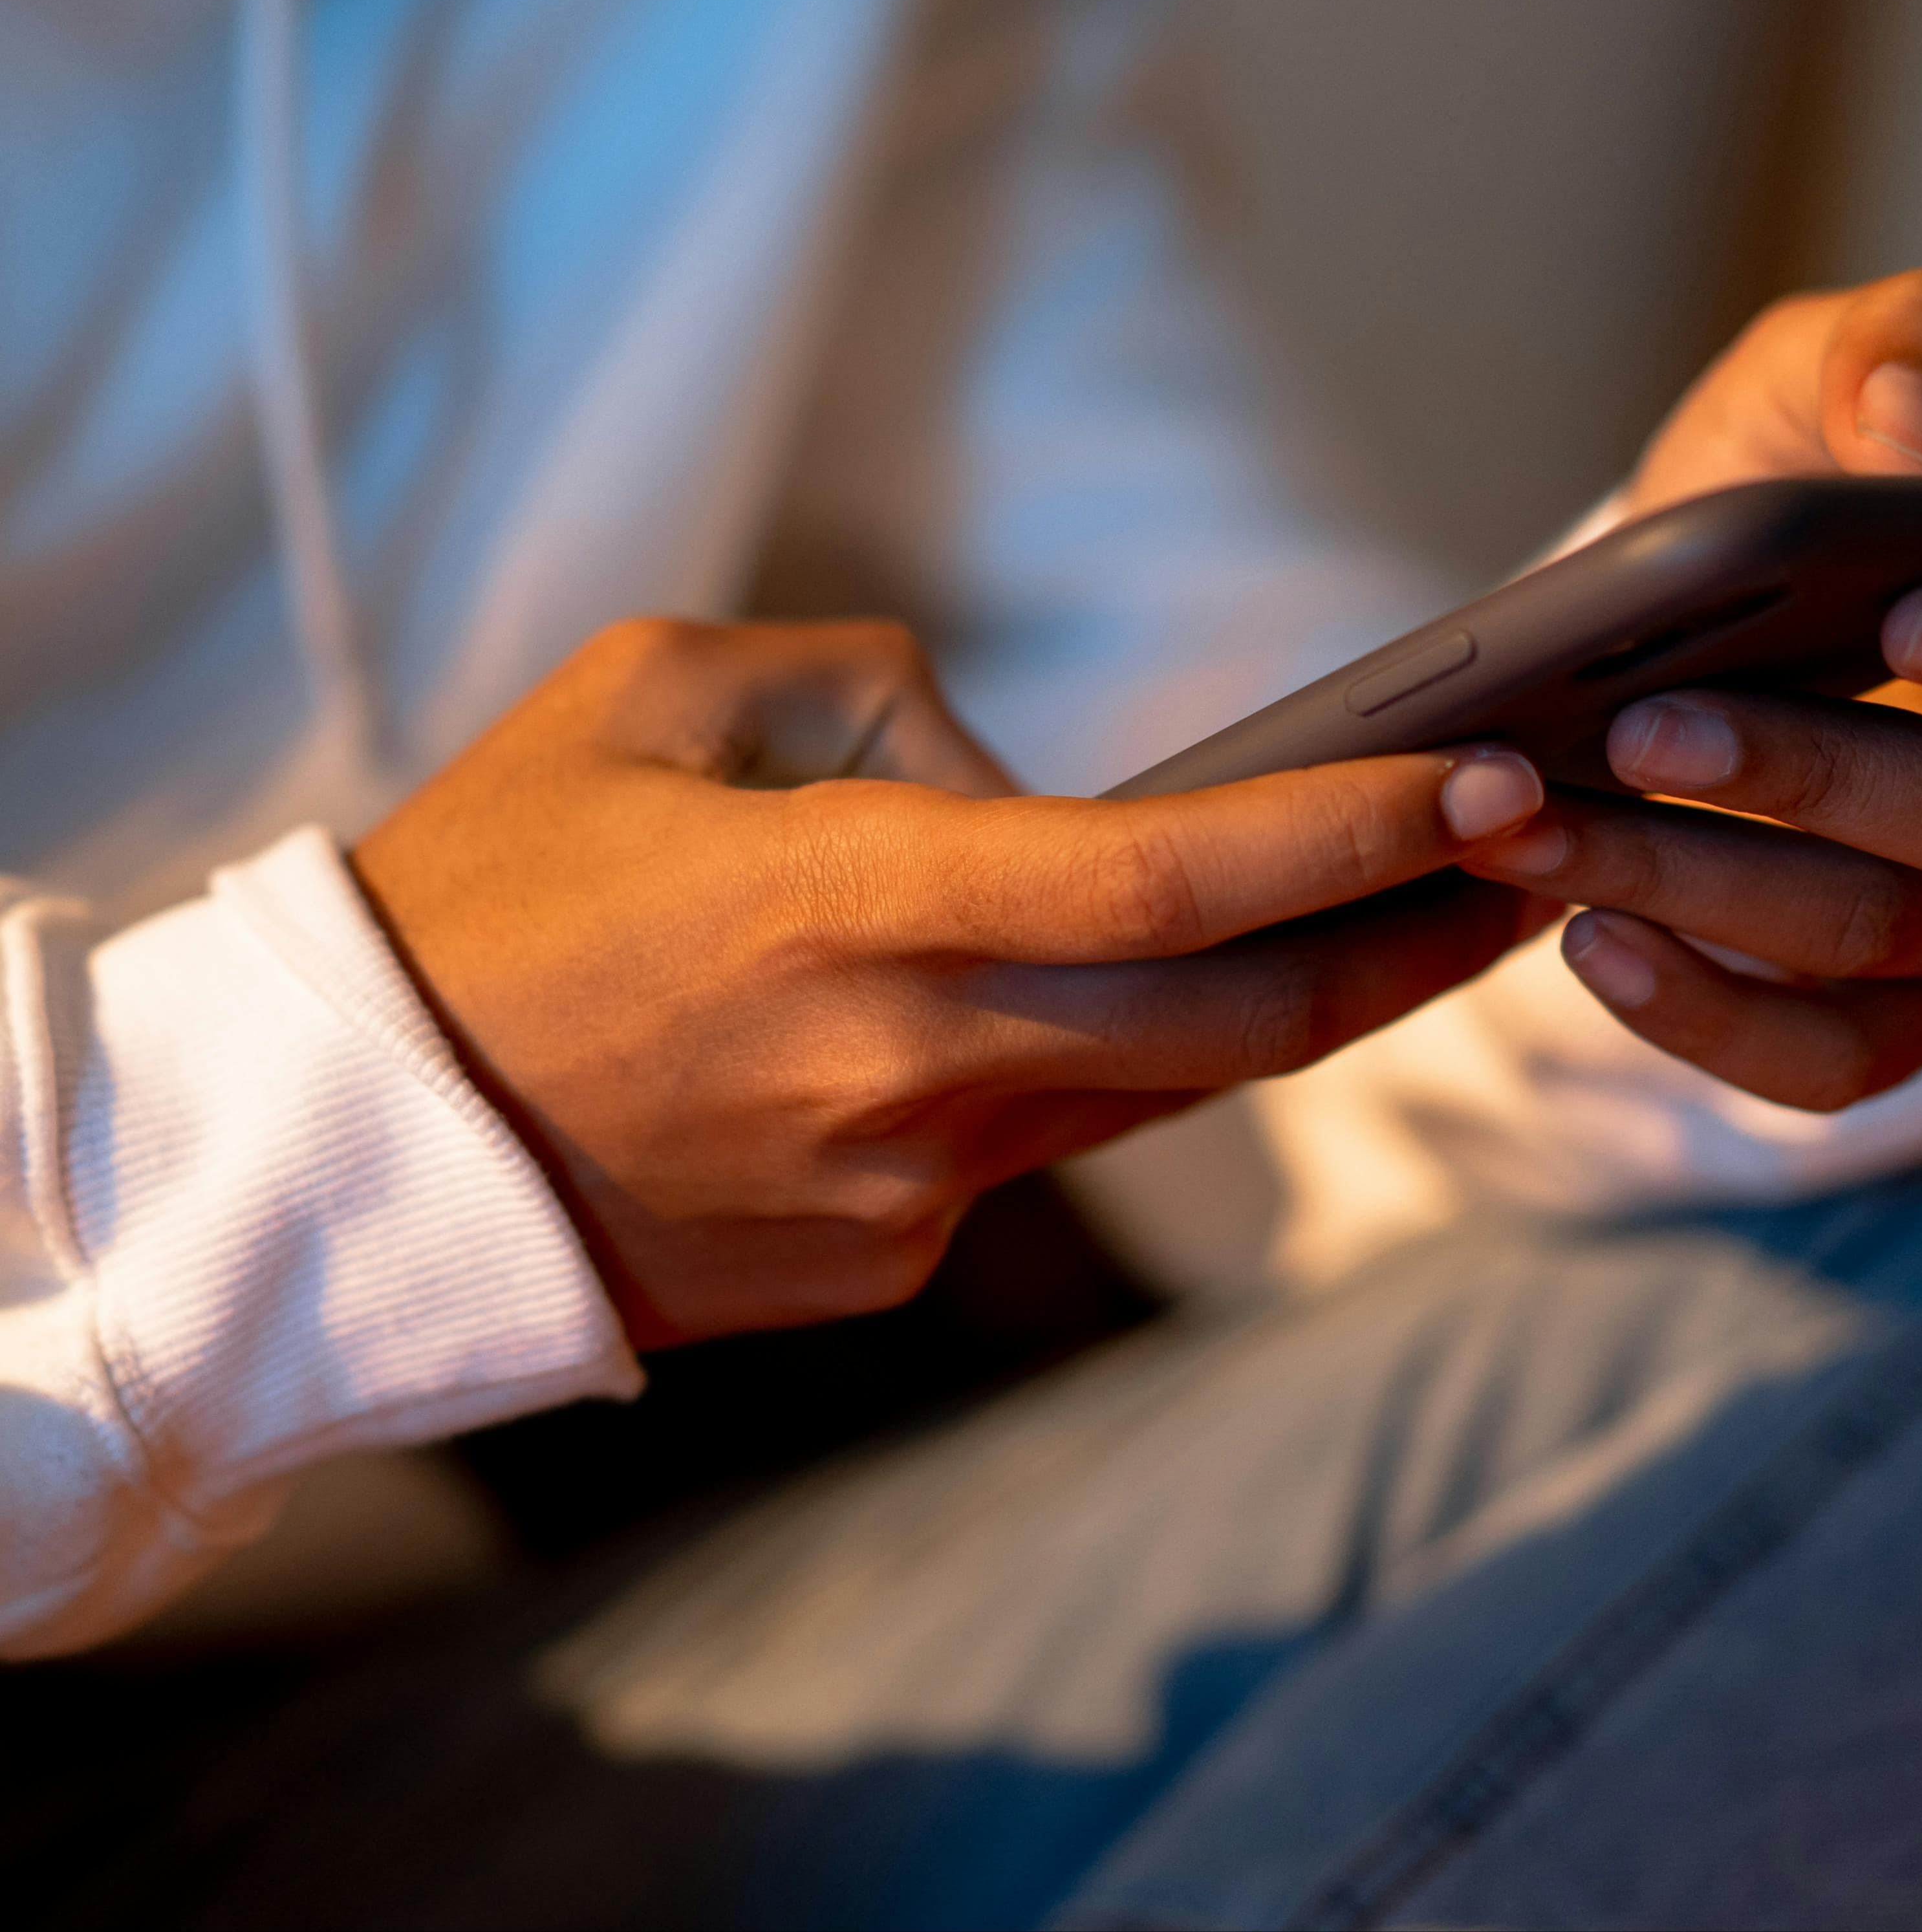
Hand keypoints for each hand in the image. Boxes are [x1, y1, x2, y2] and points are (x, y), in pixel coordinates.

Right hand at [352, 618, 1544, 1343]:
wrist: (344, 1144)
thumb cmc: (481, 884)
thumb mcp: (653, 695)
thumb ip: (862, 688)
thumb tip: (1011, 767)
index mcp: (853, 901)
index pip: (1174, 876)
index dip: (1351, 834)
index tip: (1494, 784)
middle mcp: (911, 1065)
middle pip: (1242, 1026)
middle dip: (1416, 944)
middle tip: (1542, 861)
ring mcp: (906, 1191)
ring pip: (1160, 1092)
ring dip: (1296, 1008)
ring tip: (1397, 918)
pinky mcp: (884, 1269)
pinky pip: (1030, 1145)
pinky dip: (1084, 1066)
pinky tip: (1078, 1007)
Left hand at [1461, 268, 1921, 1109]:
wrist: (1692, 639)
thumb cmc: (1786, 505)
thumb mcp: (1813, 385)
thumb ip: (1889, 353)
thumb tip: (1912, 432)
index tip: (1909, 616)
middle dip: (1813, 778)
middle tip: (1639, 728)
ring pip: (1893, 939)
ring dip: (1702, 887)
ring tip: (1542, 825)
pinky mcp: (1911, 1024)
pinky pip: (1834, 1063)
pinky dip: (1704, 1016)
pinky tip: (1590, 942)